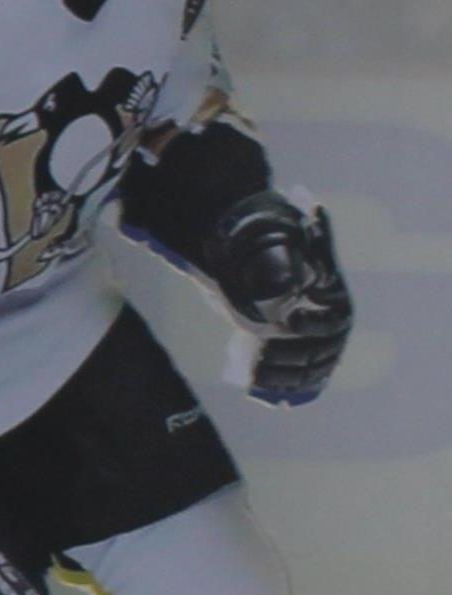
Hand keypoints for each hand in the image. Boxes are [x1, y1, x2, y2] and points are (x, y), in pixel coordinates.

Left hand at [204, 192, 352, 403]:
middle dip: (288, 358)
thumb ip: (310, 231)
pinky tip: (264, 391)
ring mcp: (324, 355)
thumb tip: (314, 203)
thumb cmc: (288, 266)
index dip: (308, 327)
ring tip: (257, 371)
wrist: (274, 289)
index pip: (328, 325)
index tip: (286, 322)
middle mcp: (336, 336)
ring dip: (282, 377)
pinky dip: (284, 391)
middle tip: (260, 354)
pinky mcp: (309, 369)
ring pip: (306, 372)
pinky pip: (302, 386)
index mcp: (339, 309)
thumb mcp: (300, 249)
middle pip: (314, 354)